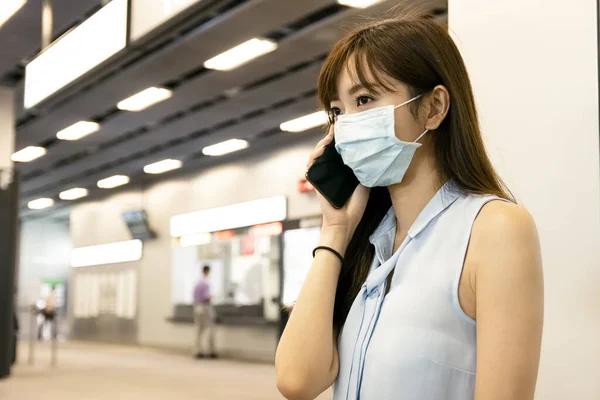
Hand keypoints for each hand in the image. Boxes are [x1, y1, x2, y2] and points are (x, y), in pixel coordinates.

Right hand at [306, 126, 369, 244]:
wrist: (345, 220)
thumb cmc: (356, 204)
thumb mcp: (365, 182)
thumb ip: (364, 169)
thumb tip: (369, 153)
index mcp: (343, 170)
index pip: (339, 151)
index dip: (340, 139)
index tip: (345, 128)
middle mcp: (332, 170)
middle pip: (327, 149)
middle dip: (330, 138)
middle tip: (336, 128)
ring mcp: (323, 174)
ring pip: (317, 155)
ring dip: (322, 145)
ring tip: (329, 138)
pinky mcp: (315, 180)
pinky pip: (311, 166)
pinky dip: (314, 157)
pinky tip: (321, 151)